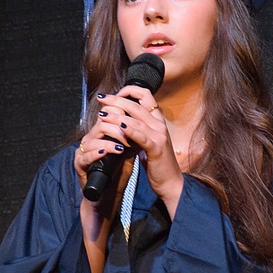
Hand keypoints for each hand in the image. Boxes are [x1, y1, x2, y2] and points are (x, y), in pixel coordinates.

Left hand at [94, 86, 183, 214]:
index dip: (129, 90)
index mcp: (158, 121)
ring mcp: (159, 136)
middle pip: (136, 105)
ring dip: (117, 115)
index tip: (114, 94)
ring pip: (136, 119)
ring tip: (103, 114)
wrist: (170, 182)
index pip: (146, 96)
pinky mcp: (156, 149)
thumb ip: (139, 130)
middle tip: (102, 99)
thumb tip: (122, 120)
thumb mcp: (148, 142)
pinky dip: (130, 130)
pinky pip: (142, 136)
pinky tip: (120, 126)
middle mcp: (160, 125)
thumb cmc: (157, 163)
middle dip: (116, 100)